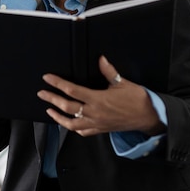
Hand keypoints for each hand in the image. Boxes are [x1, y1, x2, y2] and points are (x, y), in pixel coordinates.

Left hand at [37, 56, 164, 136]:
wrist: (148, 117)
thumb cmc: (137, 99)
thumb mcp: (123, 83)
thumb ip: (109, 72)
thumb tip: (101, 59)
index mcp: (98, 99)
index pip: (72, 90)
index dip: (57, 83)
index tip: (47, 78)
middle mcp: (94, 113)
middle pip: (66, 106)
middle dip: (51, 99)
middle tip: (41, 93)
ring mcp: (96, 123)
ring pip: (71, 123)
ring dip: (58, 117)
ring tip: (49, 109)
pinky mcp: (100, 130)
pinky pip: (82, 132)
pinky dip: (72, 128)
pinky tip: (67, 123)